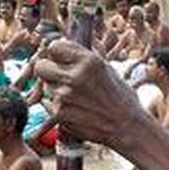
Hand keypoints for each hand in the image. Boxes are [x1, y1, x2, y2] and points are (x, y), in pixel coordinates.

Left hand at [34, 40, 150, 147]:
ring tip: (75, 97)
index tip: (61, 59)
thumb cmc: (121, 97)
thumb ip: (84, 56)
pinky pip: (48, 104)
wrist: (127, 127)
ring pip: (44, 86)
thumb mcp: (107, 68)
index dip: (56, 54)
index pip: (54, 47)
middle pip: (40, 66)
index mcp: (89, 61)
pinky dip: (58, 106)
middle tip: (59, 76)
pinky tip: (75, 110)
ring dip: (54, 90)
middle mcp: (75, 76)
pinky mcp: (60, 114)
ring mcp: (65, 96)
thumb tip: (66, 42)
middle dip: (47, 70)